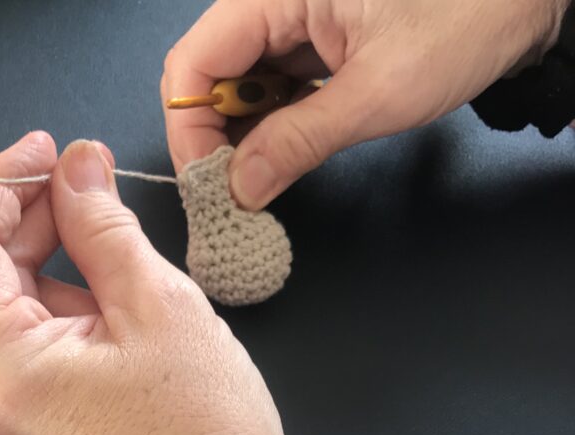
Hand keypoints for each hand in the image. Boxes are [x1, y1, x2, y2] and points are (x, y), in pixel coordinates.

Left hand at [0, 133, 312, 434]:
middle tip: (89, 178)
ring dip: (41, 257)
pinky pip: (17, 346)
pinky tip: (101, 287)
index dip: (1, 180)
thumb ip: (101, 224)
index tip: (54, 149)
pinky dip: (50, 303)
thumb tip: (75, 164)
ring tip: (106, 230)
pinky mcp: (21, 428)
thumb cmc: (206, 429)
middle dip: (25, 215)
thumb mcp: (159, 306)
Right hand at [162, 0, 565, 209]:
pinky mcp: (316, 37)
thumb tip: (239, 190)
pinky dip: (272, 124)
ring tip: (260, 182)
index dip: (189, 128)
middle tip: (233, 195)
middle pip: (210, 74)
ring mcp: (295, 18)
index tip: (209, 185)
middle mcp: (274, 0)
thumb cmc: (465, 21)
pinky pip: (273, 84)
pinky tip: (284, 154)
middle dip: (214, 138)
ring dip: (243, 137)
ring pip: (239, 84)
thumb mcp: (377, 93)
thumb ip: (298, 142)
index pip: (194, 62)